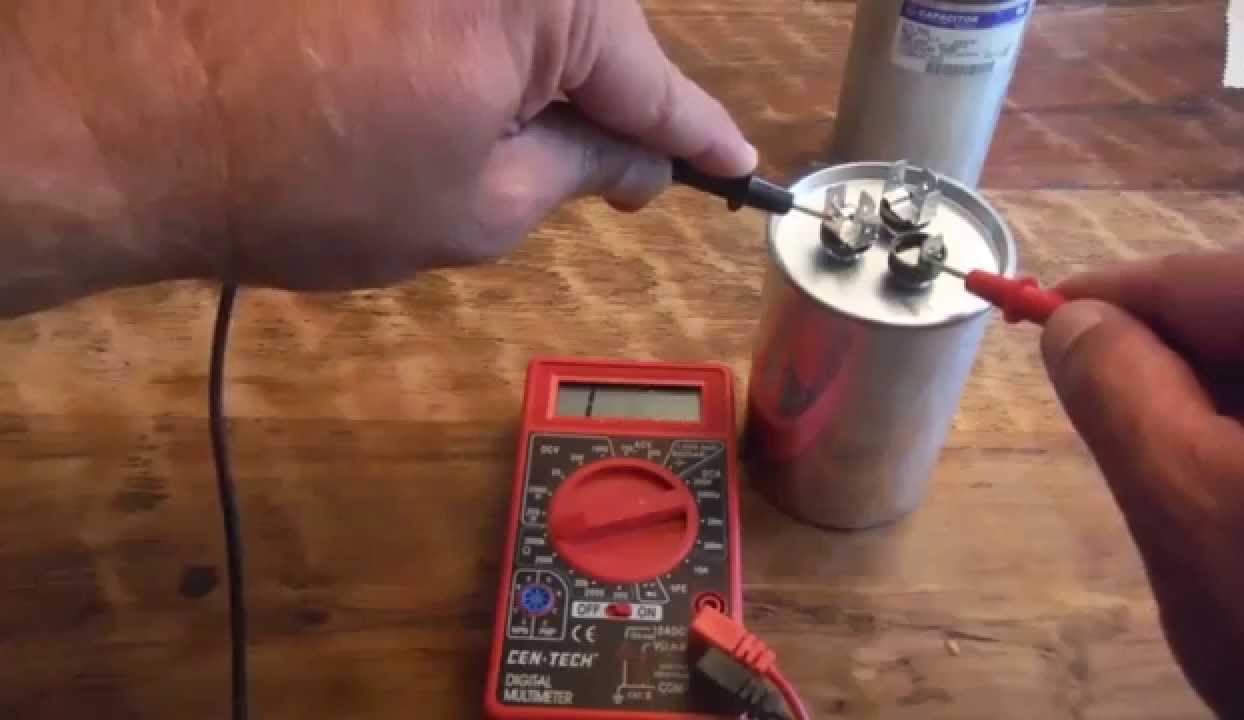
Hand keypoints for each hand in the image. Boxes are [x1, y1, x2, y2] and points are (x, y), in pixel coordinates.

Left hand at [1, 1, 753, 313]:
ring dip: (526, 75)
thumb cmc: (308, 178)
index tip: (736, 164)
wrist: (133, 116)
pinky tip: (434, 89)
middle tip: (608, 175)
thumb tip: (635, 162)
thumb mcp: (477, 207)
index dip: (697, 136)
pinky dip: (471, 41)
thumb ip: (579, 172)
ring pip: (526, 11)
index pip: (654, 82)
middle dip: (601, 105)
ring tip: (484, 140)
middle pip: (593, 32)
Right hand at [1040, 253, 1243, 716]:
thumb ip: (1116, 388)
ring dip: (1209, 406)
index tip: (1025, 319)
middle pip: (1243, 317)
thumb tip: (1073, 320)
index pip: (1198, 280)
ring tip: (1189, 488)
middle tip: (1111, 431)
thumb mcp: (1187, 501)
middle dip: (1163, 365)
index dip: (1103, 298)